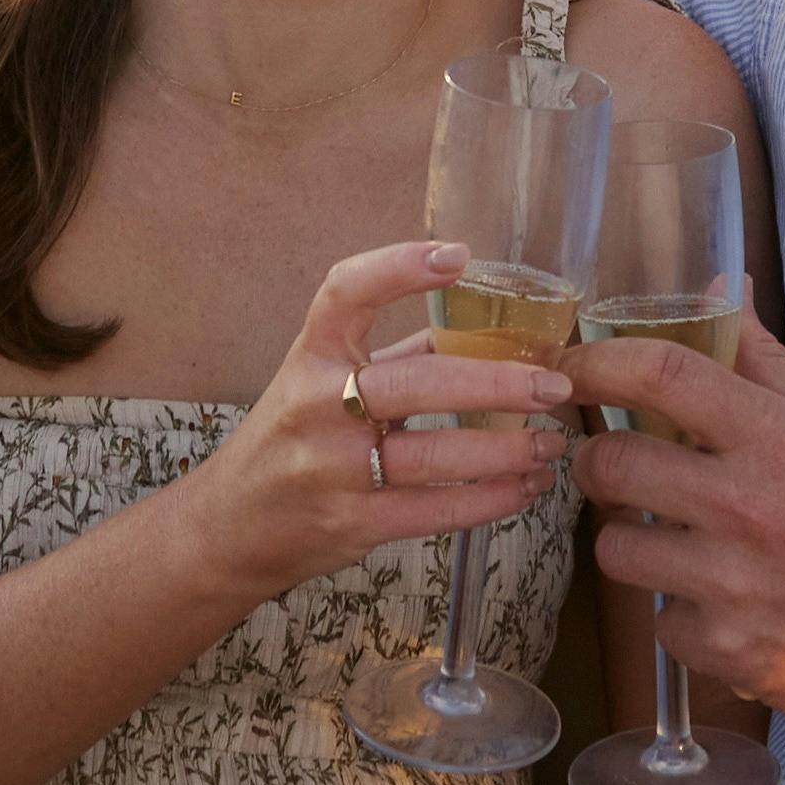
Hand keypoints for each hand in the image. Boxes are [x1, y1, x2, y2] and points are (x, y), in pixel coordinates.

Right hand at [178, 242, 570, 601]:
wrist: (230, 528)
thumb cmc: (289, 443)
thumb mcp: (320, 384)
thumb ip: (392, 356)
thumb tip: (475, 329)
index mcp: (310, 358)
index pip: (344, 294)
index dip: (398, 268)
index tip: (458, 255)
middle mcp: (317, 407)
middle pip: (415, 383)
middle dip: (495, 383)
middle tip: (553, 385)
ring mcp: (333, 470)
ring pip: (434, 456)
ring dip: (505, 450)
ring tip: (550, 444)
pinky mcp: (352, 524)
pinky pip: (435, 511)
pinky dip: (490, 499)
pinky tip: (524, 489)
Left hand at [566, 316, 784, 743]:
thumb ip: (764, 360)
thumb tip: (723, 287)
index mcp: (776, 439)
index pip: (660, 375)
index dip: (598, 363)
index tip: (572, 367)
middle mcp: (748, 508)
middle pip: (614, 465)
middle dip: (600, 462)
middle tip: (618, 466)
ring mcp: (734, 586)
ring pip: (617, 552)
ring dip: (635, 544)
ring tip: (678, 543)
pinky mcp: (729, 651)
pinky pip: (660, 623)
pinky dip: (682, 615)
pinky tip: (726, 605)